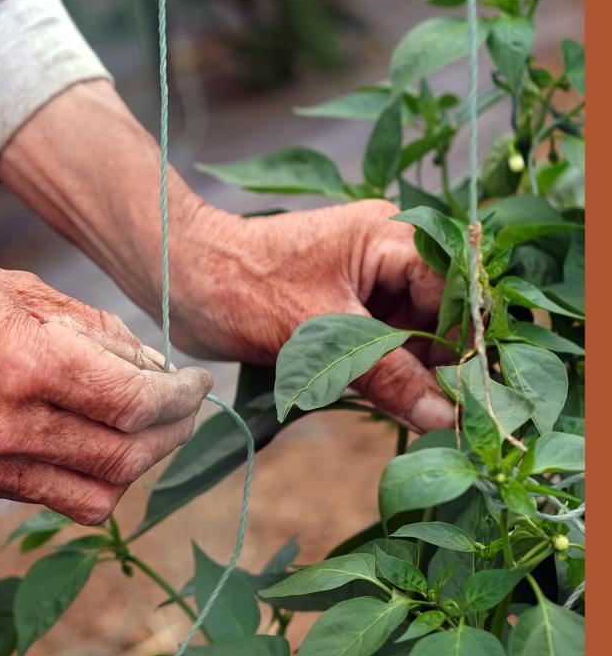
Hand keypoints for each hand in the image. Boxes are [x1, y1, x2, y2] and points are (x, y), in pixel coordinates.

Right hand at [0, 230, 211, 523]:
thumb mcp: (22, 289)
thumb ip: (96, 333)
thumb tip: (153, 366)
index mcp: (28, 364)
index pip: (138, 404)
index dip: (181, 398)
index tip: (195, 384)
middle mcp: (10, 425)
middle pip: (127, 458)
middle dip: (170, 435)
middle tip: (181, 410)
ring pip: (96, 496)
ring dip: (134, 468)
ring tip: (141, 432)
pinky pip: (50, 497)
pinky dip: (85, 476)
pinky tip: (87, 441)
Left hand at [167, 199, 455, 431]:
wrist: (182, 283)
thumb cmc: (243, 289)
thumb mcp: (324, 334)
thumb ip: (389, 375)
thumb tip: (444, 415)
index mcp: (392, 237)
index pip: (455, 291)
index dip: (467, 342)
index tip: (474, 392)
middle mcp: (388, 254)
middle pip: (440, 316)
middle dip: (443, 365)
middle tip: (453, 416)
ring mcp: (367, 284)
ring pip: (413, 337)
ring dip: (415, 377)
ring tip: (428, 417)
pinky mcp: (345, 312)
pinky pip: (383, 348)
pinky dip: (388, 377)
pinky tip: (397, 406)